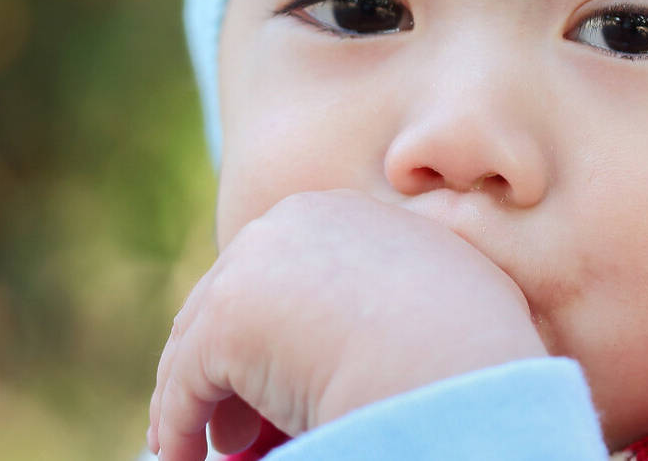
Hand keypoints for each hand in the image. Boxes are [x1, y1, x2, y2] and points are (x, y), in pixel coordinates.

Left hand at [147, 188, 547, 460]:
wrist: (453, 356)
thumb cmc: (469, 337)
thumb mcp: (442, 283)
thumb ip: (396, 287)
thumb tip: (381, 330)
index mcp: (338, 211)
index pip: (281, 267)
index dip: (274, 326)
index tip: (275, 372)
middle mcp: (290, 223)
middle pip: (232, 296)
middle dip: (226, 363)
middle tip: (231, 423)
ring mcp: (253, 267)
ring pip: (201, 342)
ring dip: (197, 400)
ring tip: (206, 446)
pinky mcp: (225, 322)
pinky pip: (187, 387)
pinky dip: (178, 427)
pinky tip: (182, 457)